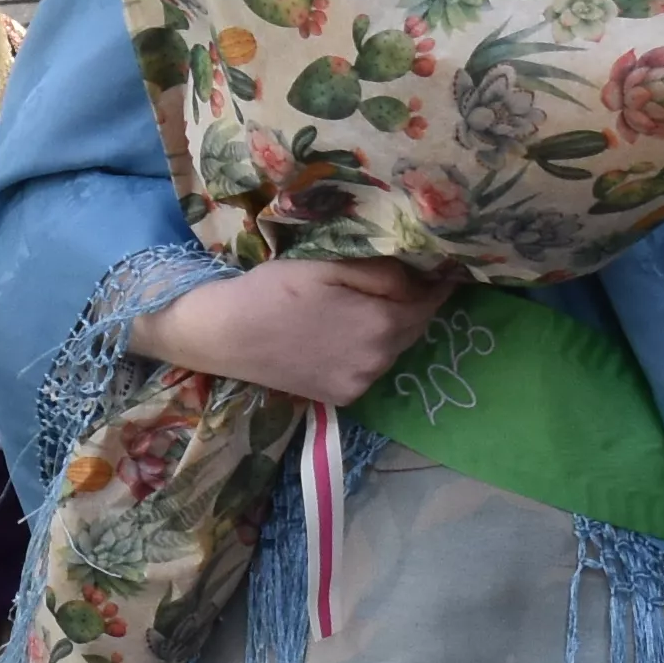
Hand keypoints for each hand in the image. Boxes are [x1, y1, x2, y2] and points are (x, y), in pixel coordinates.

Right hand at [135, 257, 457, 407]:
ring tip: (368, 306)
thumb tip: (420, 278)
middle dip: (414, 305)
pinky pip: (370, 369)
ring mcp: (361, 385)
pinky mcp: (341, 398)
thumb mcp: (329, 264)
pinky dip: (369, 351)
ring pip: (393, 350)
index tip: (439, 268)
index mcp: (382, 324)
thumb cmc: (274, 290)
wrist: (224, 335)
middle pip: (414, 328)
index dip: (436, 284)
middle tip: (406, 281)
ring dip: (390, 329)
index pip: (430, 303)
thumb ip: (383, 272)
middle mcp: (380, 361)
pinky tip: (345, 334)